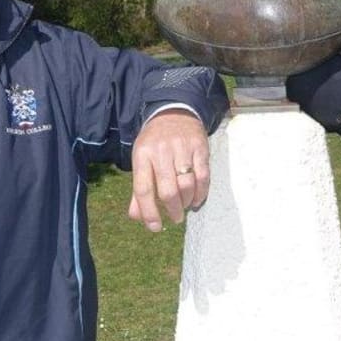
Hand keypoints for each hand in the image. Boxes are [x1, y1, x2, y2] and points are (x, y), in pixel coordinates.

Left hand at [127, 109, 210, 231]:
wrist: (174, 112)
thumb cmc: (155, 143)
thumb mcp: (141, 160)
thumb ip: (139, 189)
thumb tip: (137, 217)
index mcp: (142, 155)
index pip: (143, 189)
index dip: (149, 212)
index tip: (154, 227)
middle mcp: (161, 151)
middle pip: (168, 190)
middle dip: (172, 210)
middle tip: (175, 218)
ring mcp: (182, 148)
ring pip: (187, 185)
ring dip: (186, 202)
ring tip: (185, 206)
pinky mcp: (200, 147)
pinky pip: (203, 176)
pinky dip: (201, 193)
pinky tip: (197, 199)